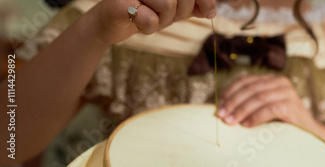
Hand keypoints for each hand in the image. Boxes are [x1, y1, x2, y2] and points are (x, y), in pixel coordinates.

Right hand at [92, 0, 215, 44]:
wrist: (110, 23)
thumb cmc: (144, 12)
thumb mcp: (173, 10)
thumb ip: (193, 6)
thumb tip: (211, 11)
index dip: (205, 0)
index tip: (209, 13)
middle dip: (179, 13)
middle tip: (163, 16)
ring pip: (168, 5)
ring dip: (162, 21)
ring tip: (148, 17)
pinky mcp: (121, 2)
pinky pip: (150, 19)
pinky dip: (147, 28)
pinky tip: (137, 22)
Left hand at [217, 74, 314, 127]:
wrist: (308, 130)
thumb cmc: (281, 120)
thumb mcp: (263, 107)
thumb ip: (249, 103)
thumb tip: (223, 108)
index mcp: (270, 79)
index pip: (245, 81)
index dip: (230, 92)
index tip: (219, 105)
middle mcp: (279, 81)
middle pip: (250, 89)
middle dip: (233, 102)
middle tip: (222, 116)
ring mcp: (287, 92)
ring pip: (258, 98)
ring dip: (242, 111)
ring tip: (231, 122)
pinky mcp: (292, 105)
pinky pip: (270, 109)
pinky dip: (256, 117)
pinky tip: (247, 125)